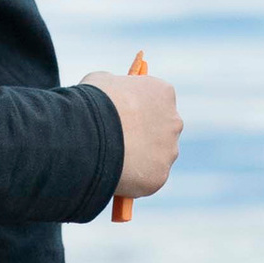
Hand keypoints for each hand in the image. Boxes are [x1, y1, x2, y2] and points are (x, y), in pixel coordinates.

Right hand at [86, 62, 182, 199]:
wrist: (90, 132)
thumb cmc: (92, 101)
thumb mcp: (102, 82)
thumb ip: (115, 89)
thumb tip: (111, 97)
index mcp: (163, 93)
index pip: (156, 102)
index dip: (137, 111)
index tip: (124, 118)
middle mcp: (173, 121)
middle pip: (161, 132)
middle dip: (143, 138)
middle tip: (118, 145)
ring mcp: (169, 150)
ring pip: (155, 158)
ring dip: (139, 161)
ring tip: (111, 160)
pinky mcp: (160, 176)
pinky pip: (146, 180)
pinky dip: (132, 180)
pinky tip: (113, 174)